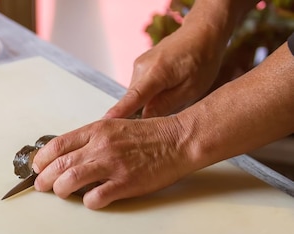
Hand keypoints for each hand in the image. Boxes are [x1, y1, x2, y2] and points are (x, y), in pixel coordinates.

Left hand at [32, 116, 194, 208]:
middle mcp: (100, 146)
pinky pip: (95, 197)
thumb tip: (68, 155)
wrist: (179, 140)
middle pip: (59, 164)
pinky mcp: (125, 183)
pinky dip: (87, 202)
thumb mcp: (114, 127)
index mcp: (96, 130)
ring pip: (70, 180)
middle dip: (44, 179)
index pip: (57, 145)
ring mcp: (112, 165)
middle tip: (41, 186)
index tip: (37, 167)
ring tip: (60, 193)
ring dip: (60, 190)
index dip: (41, 159)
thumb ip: (91, 139)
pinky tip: (89, 200)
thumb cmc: (148, 135)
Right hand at [104, 25, 226, 118]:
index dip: (120, 112)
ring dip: (146, 104)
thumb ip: (165, 105)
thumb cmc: (202, 59)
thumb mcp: (191, 89)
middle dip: (141, 114)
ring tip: (169, 101)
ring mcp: (138, 66)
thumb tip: (144, 120)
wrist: (201, 33)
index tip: (106, 122)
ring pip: (135, 95)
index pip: (133, 98)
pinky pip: (138, 88)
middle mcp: (141, 67)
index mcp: (156, 72)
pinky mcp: (139, 67)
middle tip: (158, 125)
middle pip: (133, 101)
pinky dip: (147, 95)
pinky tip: (165, 92)